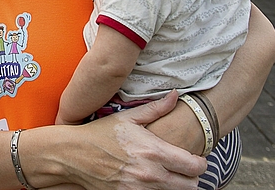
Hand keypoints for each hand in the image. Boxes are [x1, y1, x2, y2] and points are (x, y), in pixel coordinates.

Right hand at [62, 91, 206, 189]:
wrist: (74, 154)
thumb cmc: (100, 134)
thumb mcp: (128, 118)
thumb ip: (156, 108)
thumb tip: (176, 95)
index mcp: (154, 151)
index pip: (195, 166)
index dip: (200, 163)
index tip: (195, 158)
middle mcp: (151, 173)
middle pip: (191, 186)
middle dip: (192, 178)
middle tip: (185, 169)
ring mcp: (140, 189)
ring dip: (177, 186)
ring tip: (170, 175)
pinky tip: (153, 182)